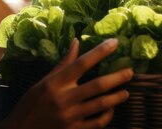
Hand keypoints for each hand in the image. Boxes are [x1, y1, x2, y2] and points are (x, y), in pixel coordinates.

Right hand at [0, 38, 132, 128]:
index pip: (81, 63)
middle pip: (97, 85)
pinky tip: (111, 109)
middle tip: (130, 71)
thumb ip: (63, 64)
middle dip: (117, 77)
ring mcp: (71, 116)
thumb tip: (76, 42)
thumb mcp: (44, 81)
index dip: (99, 52)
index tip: (114, 43)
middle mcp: (64, 98)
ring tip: (126, 92)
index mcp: (55, 83)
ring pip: (101, 104)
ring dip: (116, 97)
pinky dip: (107, 116)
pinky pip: (97, 123)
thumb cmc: (31, 103)